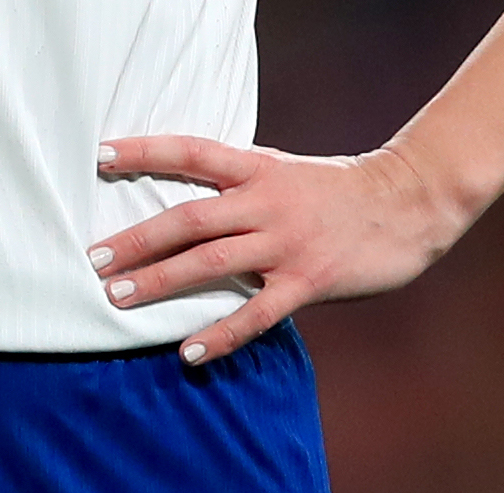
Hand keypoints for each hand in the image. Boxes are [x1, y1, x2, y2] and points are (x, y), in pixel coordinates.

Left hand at [89, 136, 472, 363]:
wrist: (408, 201)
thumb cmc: (342, 189)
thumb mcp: (286, 172)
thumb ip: (242, 185)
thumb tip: (190, 203)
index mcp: (258, 168)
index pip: (191, 151)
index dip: (145, 152)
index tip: (100, 156)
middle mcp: (265, 202)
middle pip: (189, 218)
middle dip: (138, 239)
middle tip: (94, 258)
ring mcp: (285, 243)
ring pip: (211, 262)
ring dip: (161, 281)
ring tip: (118, 298)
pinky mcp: (307, 281)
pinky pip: (255, 313)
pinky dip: (220, 334)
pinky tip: (189, 352)